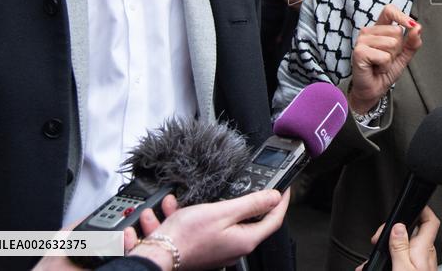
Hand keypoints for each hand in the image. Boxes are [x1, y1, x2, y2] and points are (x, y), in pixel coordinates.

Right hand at [127, 189, 288, 270]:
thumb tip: (274, 197)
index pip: (274, 219)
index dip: (282, 201)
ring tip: (199, 195)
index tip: (285, 188)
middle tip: (251, 185)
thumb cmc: (187, 236)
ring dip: (212, 205)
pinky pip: (205, 226)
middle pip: (252, 220)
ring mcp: (221, 249)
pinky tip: (177, 207)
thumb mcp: (223, 211)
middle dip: (247, 200)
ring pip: (224, 220)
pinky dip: (194, 214)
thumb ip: (251, 203)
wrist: (157, 256)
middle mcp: (236, 247)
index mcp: (246, 239)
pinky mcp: (206, 249)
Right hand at [349, 4, 421, 113]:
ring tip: (381, 64)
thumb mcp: (404, 55)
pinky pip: (384, 56)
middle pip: (396, 31)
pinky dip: (385, 66)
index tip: (411, 25)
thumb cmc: (384, 72)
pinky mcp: (359, 52)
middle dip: (398, 49)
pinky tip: (376, 68)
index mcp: (378, 29)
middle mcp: (368, 32)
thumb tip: (418, 27)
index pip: (389, 11)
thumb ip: (412, 42)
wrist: (373, 90)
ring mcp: (362, 40)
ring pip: (392, 44)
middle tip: (386, 58)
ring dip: (391, 59)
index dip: (402, 16)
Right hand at [356, 206, 439, 270]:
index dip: (423, 210)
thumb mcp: (402, 269)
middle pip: (412, 235)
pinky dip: (389, 264)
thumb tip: (399, 227)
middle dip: (393, 234)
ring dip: (387, 252)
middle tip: (378, 238)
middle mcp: (425, 257)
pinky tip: (375, 268)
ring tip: (371, 261)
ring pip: (403, 251)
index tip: (412, 205)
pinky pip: (402, 263)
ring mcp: (420, 267)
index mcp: (424, 250)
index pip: (430, 222)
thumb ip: (400, 247)